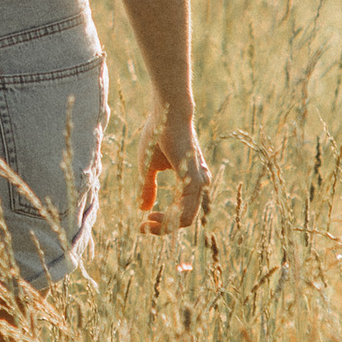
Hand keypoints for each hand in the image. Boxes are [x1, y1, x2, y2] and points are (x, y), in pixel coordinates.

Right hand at [139, 112, 212, 232]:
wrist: (166, 113)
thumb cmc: (158, 135)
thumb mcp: (148, 166)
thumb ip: (148, 188)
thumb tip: (144, 209)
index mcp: (190, 181)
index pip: (181, 212)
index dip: (162, 222)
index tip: (142, 223)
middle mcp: (198, 184)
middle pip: (184, 219)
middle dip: (162, 228)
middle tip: (142, 227)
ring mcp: (198, 182)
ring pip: (186, 219)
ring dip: (165, 226)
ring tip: (147, 223)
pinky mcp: (194, 179)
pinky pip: (186, 210)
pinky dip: (169, 218)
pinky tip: (153, 216)